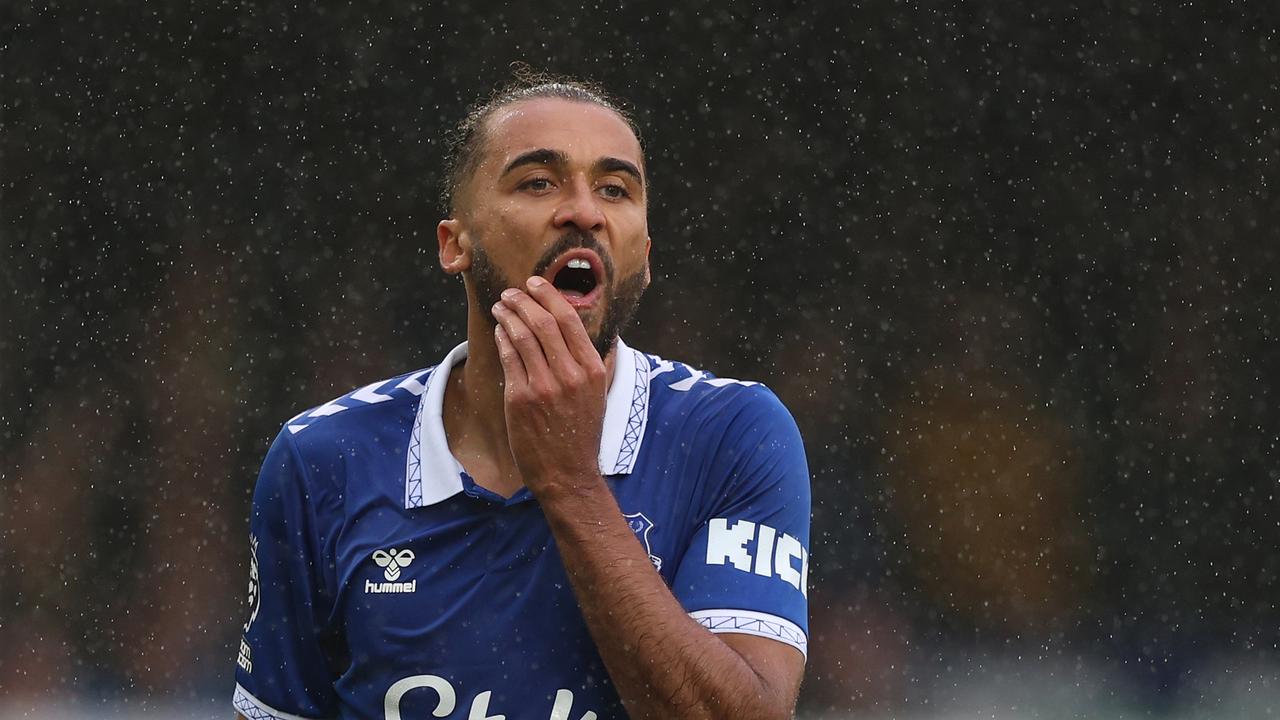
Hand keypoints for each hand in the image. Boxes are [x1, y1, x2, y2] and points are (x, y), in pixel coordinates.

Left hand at [492, 276, 607, 494]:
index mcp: (592, 369)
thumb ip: (593, 362)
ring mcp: (544, 386)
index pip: (569, 320)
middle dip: (523, 300)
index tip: (535, 283)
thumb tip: (588, 333)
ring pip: (522, 336)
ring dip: (508, 315)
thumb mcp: (598, 394)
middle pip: (543, 322)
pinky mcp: (521, 399)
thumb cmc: (581, 432)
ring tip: (500, 306)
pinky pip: (509, 358)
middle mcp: (570, 375)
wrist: (567, 473)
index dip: (548, 296)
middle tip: (511, 292)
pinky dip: (502, 338)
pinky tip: (499, 330)